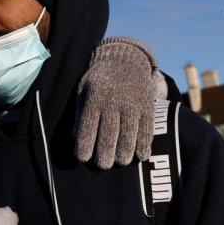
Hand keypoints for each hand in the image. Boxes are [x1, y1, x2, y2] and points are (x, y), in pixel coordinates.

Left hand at [75, 37, 159, 168]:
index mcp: (93, 101)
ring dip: (125, 155)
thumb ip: (79, 115)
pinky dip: (144, 146)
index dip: (84, 148)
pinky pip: (147, 131)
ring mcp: (132, 105)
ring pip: (129, 137)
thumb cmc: (98, 80)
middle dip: (105, 157)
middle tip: (103, 165)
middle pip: (108, 137)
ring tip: (120, 162)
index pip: (86, 130)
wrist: (124, 59)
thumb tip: (76, 139)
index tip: (83, 158)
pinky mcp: (147, 107)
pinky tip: (140, 156)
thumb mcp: (83, 92)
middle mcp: (113, 104)